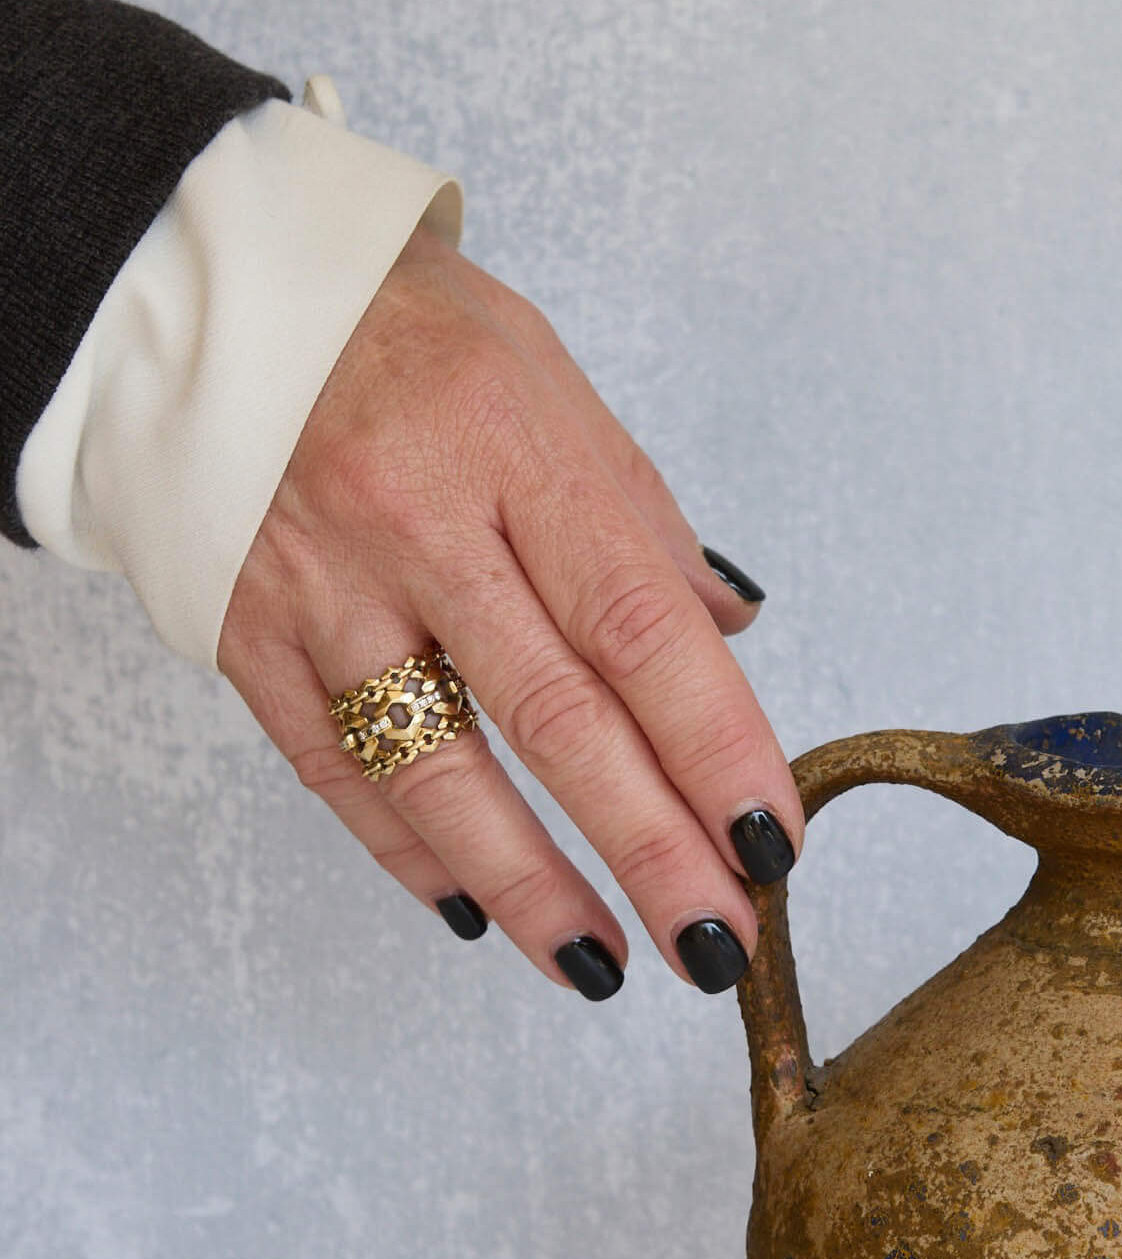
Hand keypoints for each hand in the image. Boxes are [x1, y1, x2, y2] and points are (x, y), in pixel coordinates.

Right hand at [218, 225, 799, 997]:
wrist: (214, 293)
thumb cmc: (414, 336)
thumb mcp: (552, 387)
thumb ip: (641, 523)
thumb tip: (727, 633)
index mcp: (515, 457)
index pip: (640, 630)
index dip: (714, 748)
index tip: (771, 841)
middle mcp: (416, 528)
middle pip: (555, 718)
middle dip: (649, 846)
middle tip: (717, 942)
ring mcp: (320, 588)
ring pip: (435, 768)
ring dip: (532, 883)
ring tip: (604, 965)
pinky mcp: (246, 634)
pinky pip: (331, 767)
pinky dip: (407, 850)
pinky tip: (477, 911)